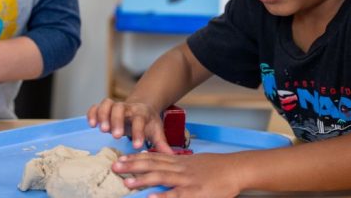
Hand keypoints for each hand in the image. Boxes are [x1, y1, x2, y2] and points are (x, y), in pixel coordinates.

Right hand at [87, 98, 171, 152]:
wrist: (142, 107)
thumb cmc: (148, 123)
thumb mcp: (157, 131)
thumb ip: (161, 144)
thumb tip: (171, 157)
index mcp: (142, 113)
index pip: (140, 120)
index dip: (138, 132)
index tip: (137, 146)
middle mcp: (128, 108)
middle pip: (121, 109)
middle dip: (118, 121)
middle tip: (115, 136)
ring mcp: (116, 106)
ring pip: (108, 104)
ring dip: (103, 115)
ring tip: (102, 130)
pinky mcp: (106, 108)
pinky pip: (97, 106)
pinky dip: (92, 113)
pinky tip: (91, 124)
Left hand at [113, 151, 241, 197]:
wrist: (236, 169)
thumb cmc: (217, 168)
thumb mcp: (195, 162)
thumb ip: (179, 165)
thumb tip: (164, 166)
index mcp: (179, 161)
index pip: (153, 157)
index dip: (135, 158)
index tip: (120, 158)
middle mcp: (179, 168)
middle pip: (152, 164)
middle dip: (132, 166)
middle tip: (114, 167)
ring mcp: (186, 180)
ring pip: (161, 177)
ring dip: (142, 180)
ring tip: (126, 183)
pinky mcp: (194, 192)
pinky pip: (175, 195)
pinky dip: (163, 196)